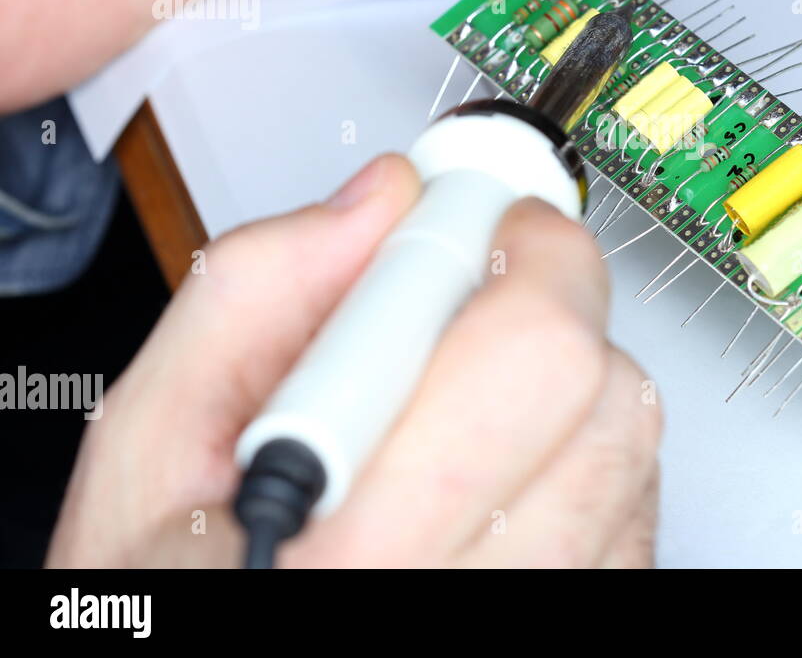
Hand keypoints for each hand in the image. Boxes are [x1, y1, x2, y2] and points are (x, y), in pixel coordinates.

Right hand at [46, 155, 661, 566]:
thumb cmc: (167, 595)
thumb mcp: (152, 446)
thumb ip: (254, 298)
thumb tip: (380, 204)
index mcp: (359, 552)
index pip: (527, 350)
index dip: (505, 241)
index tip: (473, 202)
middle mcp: (470, 593)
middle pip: (597, 382)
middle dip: (540, 290)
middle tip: (472, 275)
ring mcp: (545, 607)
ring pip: (626, 433)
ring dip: (558, 376)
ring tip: (462, 392)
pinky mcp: (587, 611)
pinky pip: (635, 498)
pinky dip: (577, 450)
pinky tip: (496, 461)